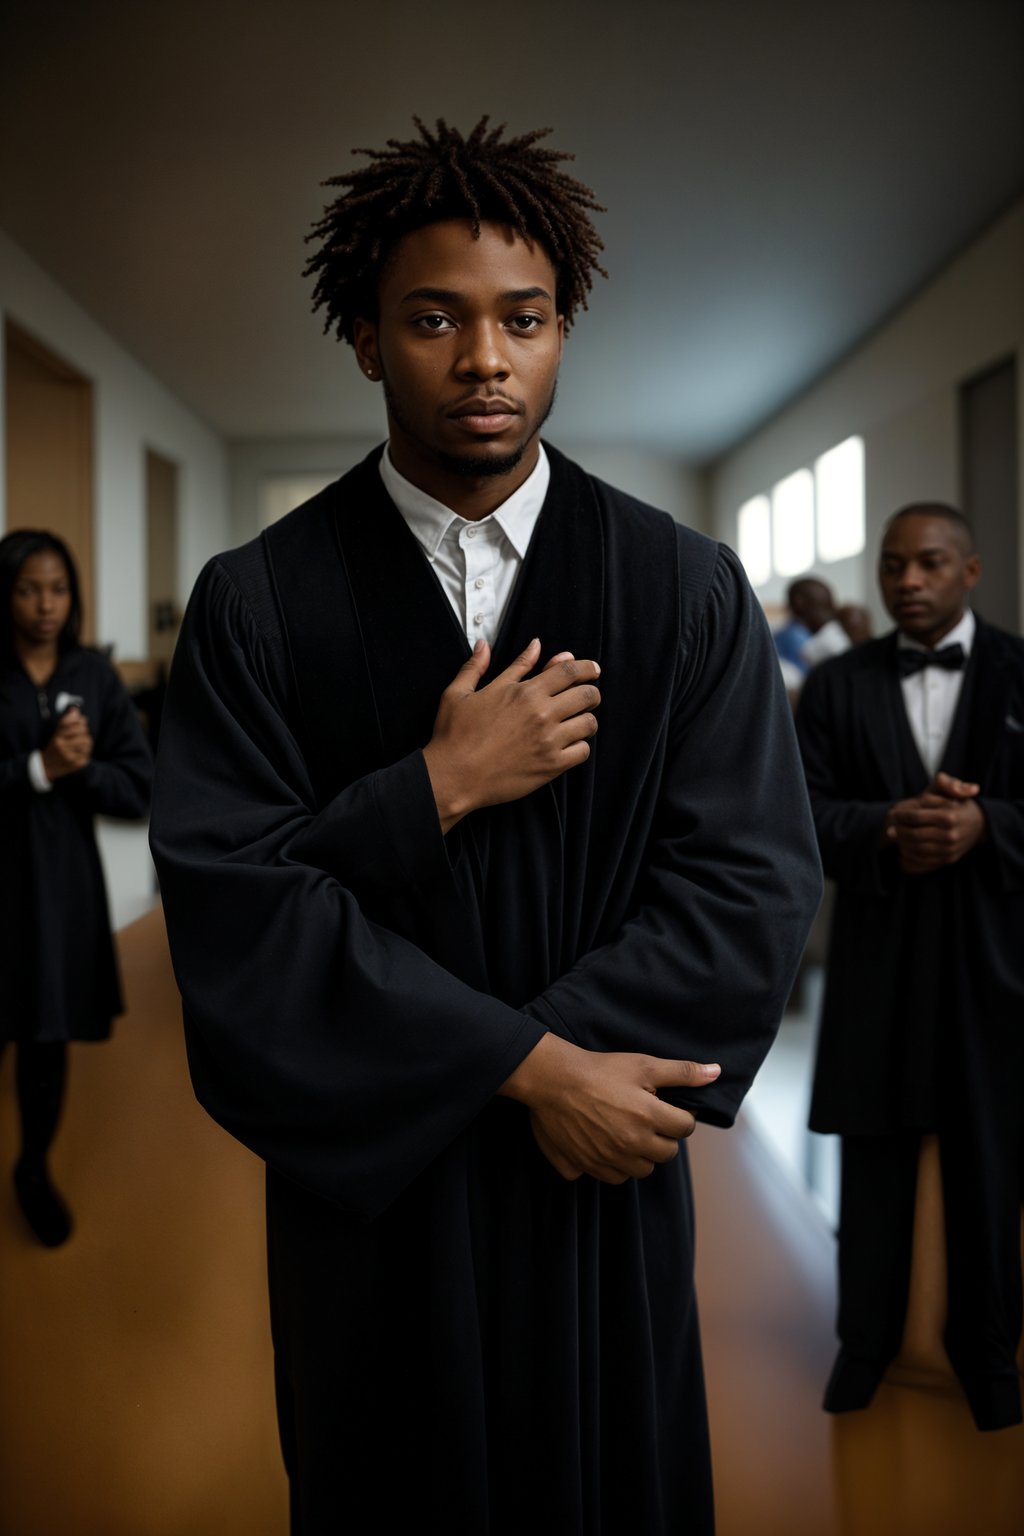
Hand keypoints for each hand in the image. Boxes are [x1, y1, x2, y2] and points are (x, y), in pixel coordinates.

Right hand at [41, 707, 92, 780]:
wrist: (46, 766)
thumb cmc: (53, 747)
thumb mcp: (56, 733)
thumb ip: (66, 721)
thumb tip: (75, 710)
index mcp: (57, 738)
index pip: (73, 724)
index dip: (80, 720)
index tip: (81, 720)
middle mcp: (62, 748)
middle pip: (82, 732)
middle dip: (84, 729)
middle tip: (83, 731)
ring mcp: (70, 757)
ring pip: (87, 741)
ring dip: (87, 740)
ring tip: (82, 741)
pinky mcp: (77, 764)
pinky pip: (88, 753)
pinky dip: (86, 750)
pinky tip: (82, 750)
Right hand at [422, 638, 600, 832]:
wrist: (453, 776)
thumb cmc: (454, 735)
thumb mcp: (461, 692)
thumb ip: (478, 666)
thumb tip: (484, 644)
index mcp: (523, 692)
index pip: (568, 670)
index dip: (585, 667)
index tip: (592, 669)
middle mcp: (541, 713)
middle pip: (586, 694)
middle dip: (591, 692)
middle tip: (587, 696)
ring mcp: (549, 740)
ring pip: (589, 723)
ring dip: (587, 720)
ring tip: (578, 722)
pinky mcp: (551, 765)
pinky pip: (583, 752)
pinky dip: (580, 746)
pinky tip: (568, 745)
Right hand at [500, 1033, 720, 1183]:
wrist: (553, 1080)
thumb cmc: (599, 1070)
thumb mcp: (643, 1064)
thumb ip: (682, 1072)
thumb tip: (716, 1072)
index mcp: (649, 1117)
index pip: (685, 1128)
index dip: (678, 1116)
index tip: (665, 1107)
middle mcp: (632, 1143)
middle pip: (667, 1153)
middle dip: (663, 1136)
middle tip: (647, 1118)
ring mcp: (609, 1158)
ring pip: (642, 1169)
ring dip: (642, 1154)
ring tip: (628, 1131)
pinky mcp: (588, 1166)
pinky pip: (615, 1177)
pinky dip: (617, 1165)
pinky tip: (609, 1144)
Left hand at [884, 771, 984, 872]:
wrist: (978, 826)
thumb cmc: (958, 804)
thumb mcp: (952, 789)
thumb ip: (945, 782)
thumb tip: (943, 779)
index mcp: (949, 816)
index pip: (917, 817)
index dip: (901, 816)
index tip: (893, 814)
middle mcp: (951, 835)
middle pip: (915, 835)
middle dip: (899, 832)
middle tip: (890, 830)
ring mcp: (950, 849)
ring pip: (917, 849)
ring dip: (902, 844)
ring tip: (896, 838)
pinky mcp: (948, 859)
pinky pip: (924, 860)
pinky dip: (911, 855)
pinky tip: (905, 848)